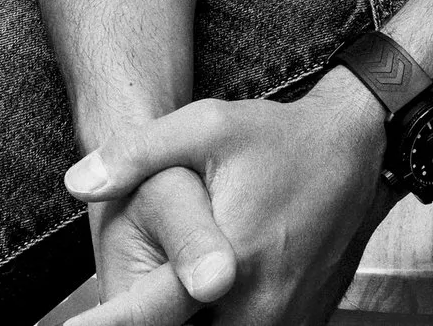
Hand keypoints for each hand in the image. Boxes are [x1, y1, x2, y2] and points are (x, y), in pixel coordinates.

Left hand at [68, 72, 389, 325]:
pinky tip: (216, 286)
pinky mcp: (301, 325)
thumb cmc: (279, 137)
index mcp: (231, 267)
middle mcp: (261, 311)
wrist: (355, 150)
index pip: (154, 314)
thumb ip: (137, 153)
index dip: (114, 321)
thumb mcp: (205, 126)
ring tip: (188, 279)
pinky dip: (224, 318)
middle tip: (155, 278)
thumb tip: (78, 183)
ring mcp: (286, 323)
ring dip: (191, 315)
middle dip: (161, 313)